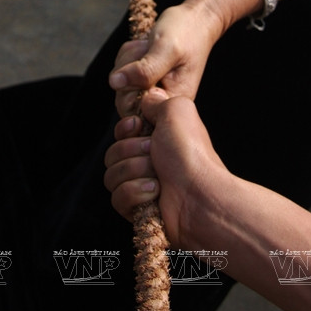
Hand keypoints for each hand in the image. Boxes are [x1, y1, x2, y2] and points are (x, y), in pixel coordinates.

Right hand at [104, 92, 226, 245]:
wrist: (199, 194)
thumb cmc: (190, 152)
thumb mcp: (176, 110)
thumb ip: (154, 101)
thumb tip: (144, 101)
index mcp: (155, 140)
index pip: (121, 133)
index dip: (125, 129)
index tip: (137, 126)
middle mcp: (147, 162)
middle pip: (112, 153)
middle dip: (131, 151)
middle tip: (154, 154)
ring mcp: (141, 186)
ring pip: (111, 177)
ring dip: (134, 172)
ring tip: (157, 178)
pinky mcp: (137, 210)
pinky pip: (117, 198)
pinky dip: (134, 193)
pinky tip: (154, 194)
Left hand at [108, 2, 221, 116]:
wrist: (195, 20)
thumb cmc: (186, 33)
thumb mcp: (167, 49)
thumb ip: (144, 70)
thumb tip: (116, 83)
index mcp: (172, 101)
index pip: (135, 112)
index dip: (131, 89)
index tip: (147, 66)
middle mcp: (161, 100)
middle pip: (123, 99)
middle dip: (130, 70)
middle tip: (149, 52)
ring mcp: (150, 90)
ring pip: (120, 83)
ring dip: (130, 59)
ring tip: (150, 48)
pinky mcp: (143, 79)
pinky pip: (121, 72)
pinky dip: (129, 56)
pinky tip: (147, 48)